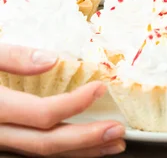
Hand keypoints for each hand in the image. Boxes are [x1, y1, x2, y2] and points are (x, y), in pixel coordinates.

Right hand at [0, 43, 125, 156]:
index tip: (100, 88)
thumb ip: (14, 57)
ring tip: (111, 144)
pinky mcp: (5, 140)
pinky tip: (84, 144)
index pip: (42, 114)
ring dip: (80, 150)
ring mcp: (1, 141)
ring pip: (41, 153)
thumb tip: (51, 59)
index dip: (74, 103)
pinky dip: (63, 150)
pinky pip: (34, 150)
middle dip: (86, 139)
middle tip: (117, 130)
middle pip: (46, 143)